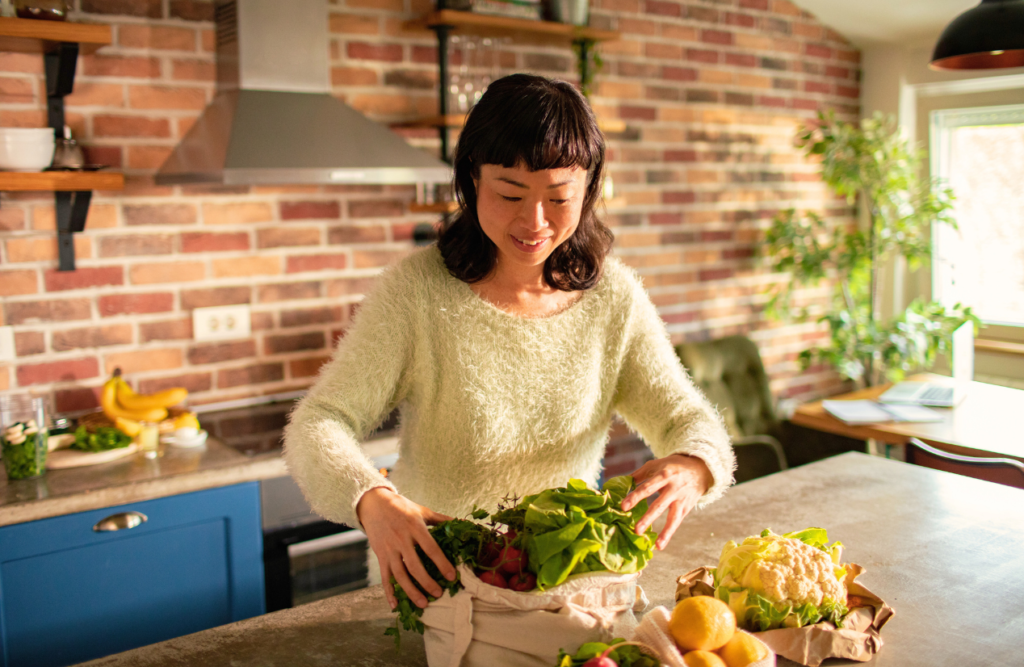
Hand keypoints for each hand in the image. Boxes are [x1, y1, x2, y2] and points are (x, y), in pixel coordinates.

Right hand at [356, 487, 455, 609]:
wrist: (374, 504)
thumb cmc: (402, 508)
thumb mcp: (422, 511)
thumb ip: (441, 519)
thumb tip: (463, 524)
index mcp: (415, 527)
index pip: (430, 548)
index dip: (442, 563)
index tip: (452, 577)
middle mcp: (401, 539)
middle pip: (414, 565)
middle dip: (427, 582)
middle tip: (439, 594)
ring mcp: (389, 549)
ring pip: (399, 574)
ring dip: (411, 591)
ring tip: (423, 604)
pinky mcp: (380, 556)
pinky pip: (384, 577)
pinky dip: (389, 592)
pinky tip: (395, 605)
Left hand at [621, 454, 712, 550]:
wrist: (699, 469)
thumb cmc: (672, 467)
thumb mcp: (656, 465)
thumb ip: (638, 475)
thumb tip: (619, 484)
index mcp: (664, 475)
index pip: (647, 487)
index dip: (635, 497)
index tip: (623, 506)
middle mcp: (673, 488)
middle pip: (659, 504)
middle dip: (648, 518)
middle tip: (636, 530)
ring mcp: (681, 499)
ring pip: (671, 517)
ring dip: (663, 531)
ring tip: (655, 544)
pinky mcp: (685, 508)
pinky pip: (676, 522)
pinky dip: (668, 534)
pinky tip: (660, 545)